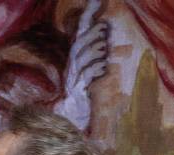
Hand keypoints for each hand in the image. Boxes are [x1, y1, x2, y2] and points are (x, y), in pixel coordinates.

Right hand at [53, 0, 107, 129]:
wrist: (68, 122)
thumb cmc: (79, 100)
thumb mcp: (88, 78)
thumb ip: (94, 63)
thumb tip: (105, 48)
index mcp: (75, 63)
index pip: (79, 36)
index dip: (87, 19)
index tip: (96, 2)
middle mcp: (72, 69)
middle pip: (78, 46)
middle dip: (90, 35)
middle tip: (103, 27)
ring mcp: (73, 80)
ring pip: (80, 59)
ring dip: (92, 50)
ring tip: (104, 46)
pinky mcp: (77, 91)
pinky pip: (85, 76)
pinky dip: (94, 69)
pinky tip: (103, 66)